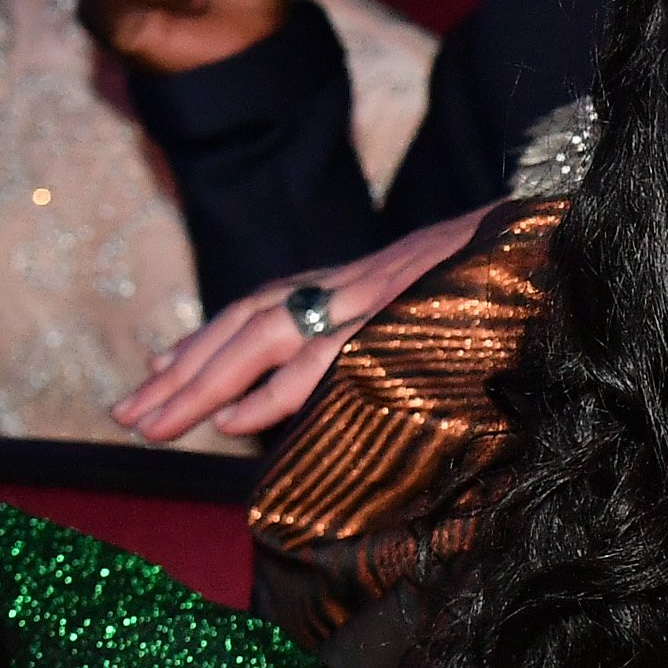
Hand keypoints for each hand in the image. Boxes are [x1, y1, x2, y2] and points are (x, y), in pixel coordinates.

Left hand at [112, 209, 491, 444]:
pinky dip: (273, 392)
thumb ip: (379, 331)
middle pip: (240, 328)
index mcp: (347, 283)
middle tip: (128, 418)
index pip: (255, 311)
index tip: (155, 373)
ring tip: (154, 426)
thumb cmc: (492, 282)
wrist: (539, 241)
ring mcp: (364, 300)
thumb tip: (341, 371)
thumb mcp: (423, 302)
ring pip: (261, 340)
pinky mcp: (388, 319)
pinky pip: (320, 360)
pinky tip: (233, 423)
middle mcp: (342, 286)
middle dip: (179, 376)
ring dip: (201, 385)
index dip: (202, 343)